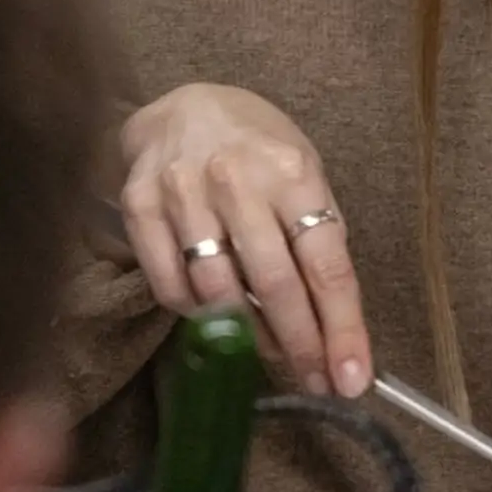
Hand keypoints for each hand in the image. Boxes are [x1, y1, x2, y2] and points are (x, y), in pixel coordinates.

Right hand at [120, 85, 371, 396]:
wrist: (183, 109)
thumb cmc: (256, 148)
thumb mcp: (302, 173)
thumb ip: (316, 235)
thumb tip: (332, 319)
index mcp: (293, 172)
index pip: (325, 262)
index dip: (341, 326)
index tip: (351, 377)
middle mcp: (237, 180)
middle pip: (274, 285)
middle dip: (300, 347)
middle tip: (316, 382)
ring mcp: (184, 193)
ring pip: (218, 292)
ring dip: (249, 340)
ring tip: (272, 355)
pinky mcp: (140, 207)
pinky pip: (170, 286)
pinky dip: (196, 315)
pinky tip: (215, 319)